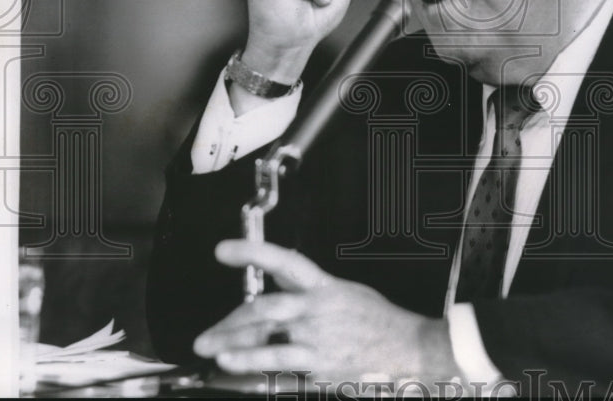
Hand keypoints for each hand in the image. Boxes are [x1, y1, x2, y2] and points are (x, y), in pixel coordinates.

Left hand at [194, 240, 458, 384]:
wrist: (404, 344)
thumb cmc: (376, 320)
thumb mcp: (345, 293)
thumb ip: (311, 295)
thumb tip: (279, 298)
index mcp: (324, 285)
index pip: (284, 261)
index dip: (252, 252)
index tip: (224, 250)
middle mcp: (317, 306)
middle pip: (265, 305)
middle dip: (231, 319)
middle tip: (208, 332)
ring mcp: (316, 333)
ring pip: (266, 330)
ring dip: (232, 339)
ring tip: (210, 346)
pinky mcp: (318, 359)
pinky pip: (278, 358)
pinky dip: (251, 359)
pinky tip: (232, 362)